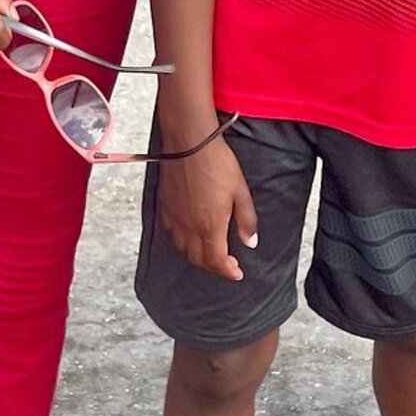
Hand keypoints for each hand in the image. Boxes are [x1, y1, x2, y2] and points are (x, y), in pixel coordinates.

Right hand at [158, 129, 256, 281]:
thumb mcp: (240, 192)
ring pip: (183, 249)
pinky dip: (183, 242)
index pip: (217, 261)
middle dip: (214, 266)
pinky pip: (172, 234)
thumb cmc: (217, 164)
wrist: (190, 142)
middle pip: (199, 259)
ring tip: (210, 251)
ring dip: (198, 256)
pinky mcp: (165, 207)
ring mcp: (175, 218)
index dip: (228, 271)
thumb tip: (250, 242)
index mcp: (210, 225)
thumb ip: (246, 220)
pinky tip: (191, 234)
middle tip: (227, 263)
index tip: (237, 272)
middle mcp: (189, 227)